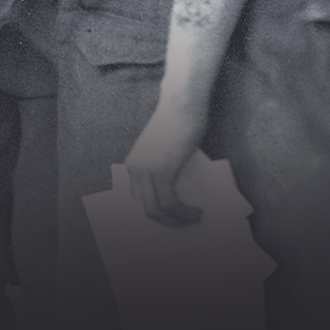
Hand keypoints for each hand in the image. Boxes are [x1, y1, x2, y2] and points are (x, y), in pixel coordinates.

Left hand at [123, 98, 207, 226]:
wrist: (180, 105)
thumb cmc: (178, 125)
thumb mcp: (166, 152)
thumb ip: (165, 171)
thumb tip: (179, 196)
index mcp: (132, 165)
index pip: (134, 200)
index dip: (150, 215)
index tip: (166, 224)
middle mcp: (133, 169)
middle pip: (143, 209)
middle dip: (165, 222)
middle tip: (183, 225)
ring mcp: (145, 170)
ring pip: (155, 210)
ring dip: (177, 221)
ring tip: (194, 218)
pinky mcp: (161, 170)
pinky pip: (170, 202)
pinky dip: (185, 213)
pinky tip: (198, 212)